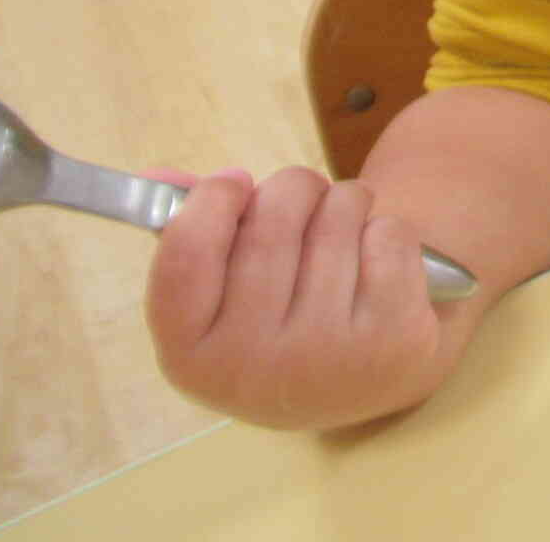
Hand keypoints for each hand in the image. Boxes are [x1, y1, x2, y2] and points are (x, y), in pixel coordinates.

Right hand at [145, 166, 452, 429]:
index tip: (235, 181)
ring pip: (338, 216)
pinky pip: (390, 235)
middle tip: (305, 196)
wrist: (372, 376)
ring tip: (345, 227)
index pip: (186, 253)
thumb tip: (155, 174)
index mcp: (190, 357)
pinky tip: (381, 265)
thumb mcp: (225, 294)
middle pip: (271, 222)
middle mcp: (253, 367)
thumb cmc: (283, 316)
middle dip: (295, 188)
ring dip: (347, 202)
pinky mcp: (394, 340)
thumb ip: (190, 234)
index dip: (212, 200)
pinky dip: (388, 230)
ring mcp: (326, 357)